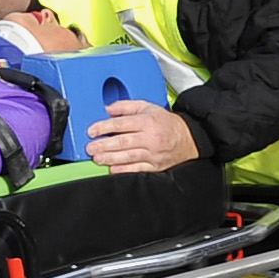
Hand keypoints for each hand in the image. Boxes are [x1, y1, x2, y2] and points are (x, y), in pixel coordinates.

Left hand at [84, 98, 201, 173]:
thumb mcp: (148, 107)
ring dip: (110, 158)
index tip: (92, 131)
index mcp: (147, 121)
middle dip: (103, 145)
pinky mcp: (155, 166)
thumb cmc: (166, 123)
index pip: (122, 124)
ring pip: (128, 156)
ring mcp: (153, 153)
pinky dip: (124, 170)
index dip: (104, 127)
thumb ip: (126, 107)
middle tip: (90, 148)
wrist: (188, 138)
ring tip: (97, 158)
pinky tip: (112, 169)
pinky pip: (137, 169)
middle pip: (123, 142)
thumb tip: (108, 109)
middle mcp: (150, 138)